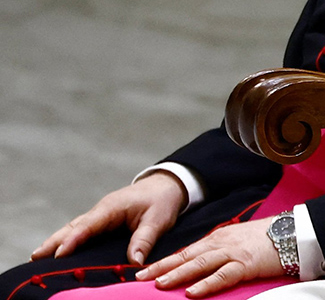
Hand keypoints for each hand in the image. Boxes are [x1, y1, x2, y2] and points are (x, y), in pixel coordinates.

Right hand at [31, 171, 186, 265]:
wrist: (166, 186)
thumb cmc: (161, 201)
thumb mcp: (158, 220)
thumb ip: (145, 240)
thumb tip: (134, 262)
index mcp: (112, 208)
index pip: (88, 225)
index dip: (73, 240)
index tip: (58, 254)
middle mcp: (101, 211)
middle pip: (73, 227)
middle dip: (53, 242)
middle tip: (34, 258)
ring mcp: (99, 216)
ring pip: (73, 229)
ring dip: (56, 242)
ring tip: (36, 258)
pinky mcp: (102, 222)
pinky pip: (81, 232)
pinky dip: (67, 241)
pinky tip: (57, 254)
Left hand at [134, 219, 280, 297]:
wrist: (291, 231)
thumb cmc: (267, 239)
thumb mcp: (238, 241)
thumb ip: (220, 251)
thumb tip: (202, 266)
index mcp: (218, 238)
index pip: (186, 251)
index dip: (165, 261)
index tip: (145, 270)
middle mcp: (221, 243)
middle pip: (187, 256)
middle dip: (163, 267)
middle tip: (142, 277)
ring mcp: (233, 252)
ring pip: (200, 264)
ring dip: (179, 274)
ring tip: (160, 284)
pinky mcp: (246, 263)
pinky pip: (223, 275)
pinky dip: (207, 284)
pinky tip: (192, 291)